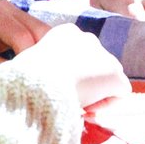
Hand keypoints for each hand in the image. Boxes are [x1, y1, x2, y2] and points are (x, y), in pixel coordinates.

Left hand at [0, 0, 50, 78]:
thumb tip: (24, 78)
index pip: (22, 37)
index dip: (28, 59)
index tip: (27, 79)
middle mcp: (6, 5)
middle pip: (39, 28)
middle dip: (42, 52)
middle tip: (41, 75)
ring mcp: (11, 9)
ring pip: (40, 29)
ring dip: (42, 49)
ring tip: (39, 70)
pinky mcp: (14, 17)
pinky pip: (34, 30)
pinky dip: (37, 45)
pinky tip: (36, 61)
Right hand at [15, 22, 129, 107]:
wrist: (39, 83)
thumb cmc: (24, 80)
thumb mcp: (28, 66)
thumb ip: (44, 68)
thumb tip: (48, 84)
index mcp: (66, 33)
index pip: (75, 56)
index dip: (69, 76)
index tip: (57, 91)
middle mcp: (88, 38)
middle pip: (93, 65)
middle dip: (85, 83)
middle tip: (68, 101)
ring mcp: (104, 55)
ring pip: (107, 78)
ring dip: (95, 93)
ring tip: (76, 106)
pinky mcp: (115, 73)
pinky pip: (119, 92)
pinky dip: (106, 103)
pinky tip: (88, 110)